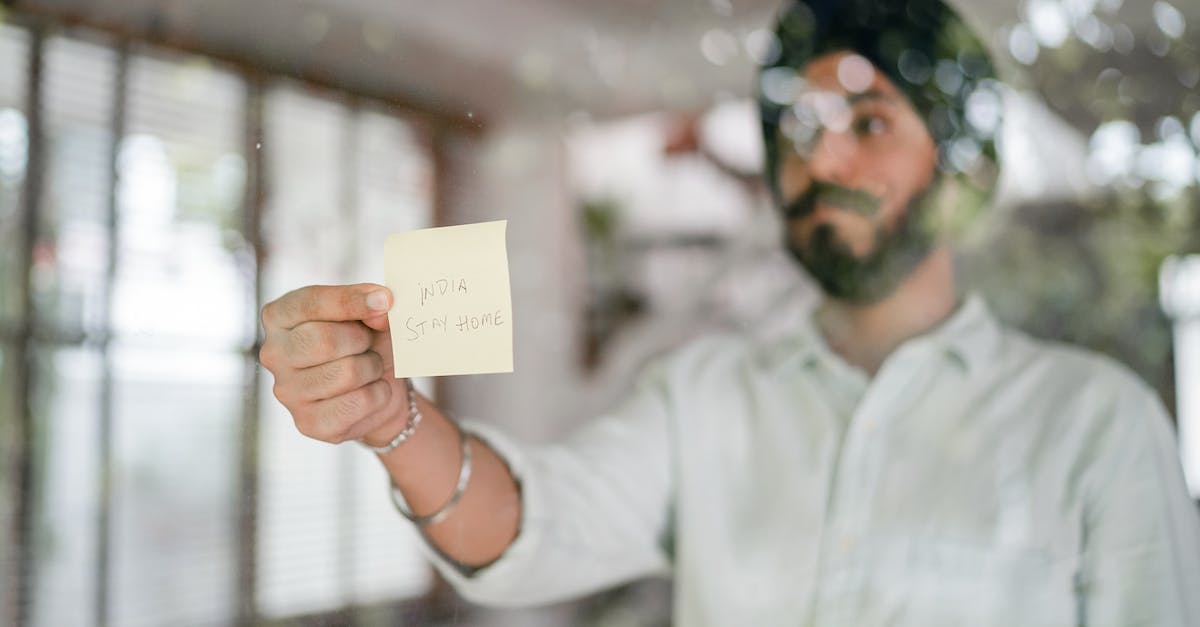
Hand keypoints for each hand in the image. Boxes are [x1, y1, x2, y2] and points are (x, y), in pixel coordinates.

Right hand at [259, 283, 409, 445]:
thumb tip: (382, 308)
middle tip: (369, 344)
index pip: (311, 302)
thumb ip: (373, 304)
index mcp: (279, 316)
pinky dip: (379, 393)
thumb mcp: (369, 313)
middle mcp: (274, 354)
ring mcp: (287, 392)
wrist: (376, 389)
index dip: (351, 300)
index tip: (385, 300)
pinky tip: (371, 390)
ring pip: (346, 372)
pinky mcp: (308, 423)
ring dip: (373, 367)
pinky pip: (359, 402)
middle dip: (362, 339)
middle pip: (324, 340)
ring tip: (370, 367)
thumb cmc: (365, 342)